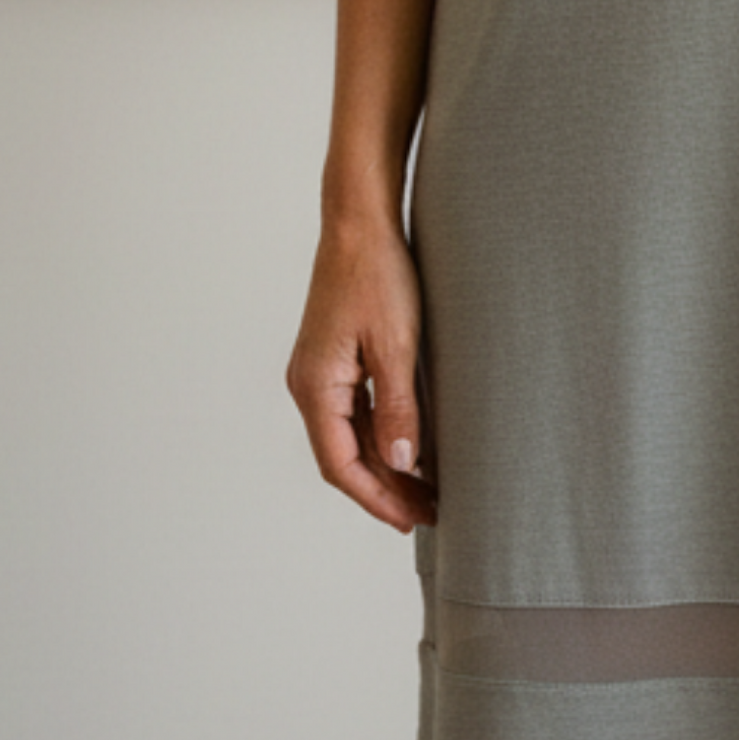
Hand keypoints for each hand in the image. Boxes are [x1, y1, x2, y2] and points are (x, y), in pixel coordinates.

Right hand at [285, 214, 437, 533]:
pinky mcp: (333, 357)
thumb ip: (398, 407)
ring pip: (348, 435)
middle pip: (343, 456)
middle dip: (385, 488)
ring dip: (384, 463)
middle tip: (430, 511)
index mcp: (315, 386)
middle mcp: (308, 384)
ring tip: (426, 488)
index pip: (340, 465)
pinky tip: (409, 444)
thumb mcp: (396, 344)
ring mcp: (319, 371)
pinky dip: (379, 434)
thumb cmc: (377, 273)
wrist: (360, 221)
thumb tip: (402, 463)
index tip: (412, 519)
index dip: (376, 498)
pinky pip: (353, 411)